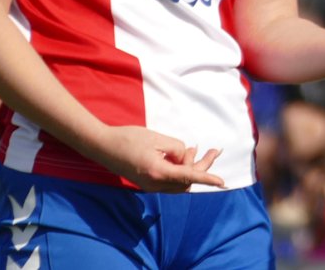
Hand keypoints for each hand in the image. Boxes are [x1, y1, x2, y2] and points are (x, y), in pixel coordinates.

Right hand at [89, 126, 223, 191]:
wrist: (102, 146)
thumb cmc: (128, 139)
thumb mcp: (157, 138)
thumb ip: (176, 149)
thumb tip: (184, 157)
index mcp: (157, 172)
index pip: (188, 177)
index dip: (207, 178)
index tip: (222, 181)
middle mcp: (154, 184)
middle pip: (186, 181)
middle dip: (202, 166)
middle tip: (214, 151)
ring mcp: (149, 185)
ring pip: (179, 182)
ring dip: (190, 167)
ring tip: (196, 149)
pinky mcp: (146, 182)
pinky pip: (169, 180)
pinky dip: (179, 169)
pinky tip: (183, 154)